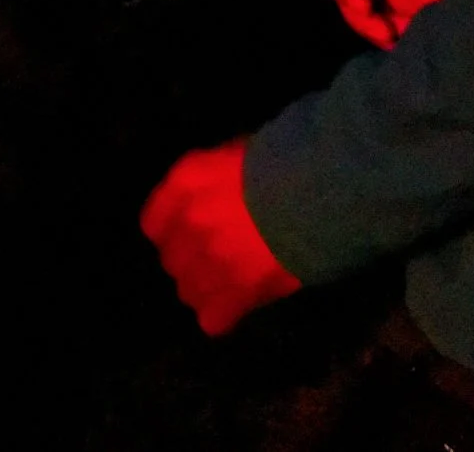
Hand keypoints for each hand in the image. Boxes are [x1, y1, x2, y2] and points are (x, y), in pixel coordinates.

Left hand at [141, 140, 300, 336]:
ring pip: (188, 292)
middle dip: (191, 262)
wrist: (320, 192)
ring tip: (229, 285)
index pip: (153, 224)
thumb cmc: (284, 163)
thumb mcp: (237, 153)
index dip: (171, 234)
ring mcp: (210, 262)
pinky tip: (237, 307)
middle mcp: (188, 224)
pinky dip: (223, 317)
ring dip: (206, 290)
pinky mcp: (236, 293)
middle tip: (217, 260)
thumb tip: (215, 191)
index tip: (188, 236)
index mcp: (185, 184)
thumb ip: (214, 177)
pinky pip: (212, 320)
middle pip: (172, 260)